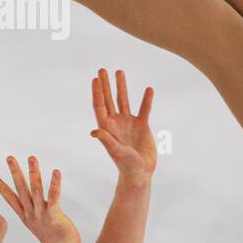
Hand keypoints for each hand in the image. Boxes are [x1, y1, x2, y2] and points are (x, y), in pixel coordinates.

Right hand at [0, 155, 80, 242]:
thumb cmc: (55, 242)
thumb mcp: (40, 226)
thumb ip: (36, 216)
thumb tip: (33, 211)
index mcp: (26, 216)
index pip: (11, 198)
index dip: (2, 187)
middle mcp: (31, 213)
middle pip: (21, 189)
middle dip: (15, 172)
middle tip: (9, 157)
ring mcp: (41, 214)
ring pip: (35, 189)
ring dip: (33, 172)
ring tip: (31, 157)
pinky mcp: (54, 215)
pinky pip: (53, 196)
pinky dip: (54, 184)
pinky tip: (56, 172)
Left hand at [90, 69, 155, 184]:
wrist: (140, 172)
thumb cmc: (125, 165)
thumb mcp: (115, 152)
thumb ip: (106, 140)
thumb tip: (94, 131)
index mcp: (107, 127)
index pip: (100, 106)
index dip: (97, 92)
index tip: (96, 78)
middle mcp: (116, 122)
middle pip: (109, 99)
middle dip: (106, 84)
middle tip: (102, 69)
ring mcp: (128, 123)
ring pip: (124, 100)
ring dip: (121, 87)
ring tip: (119, 71)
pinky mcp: (142, 125)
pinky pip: (144, 109)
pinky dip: (146, 100)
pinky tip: (148, 89)